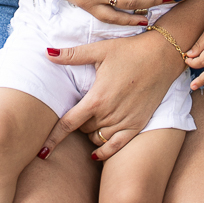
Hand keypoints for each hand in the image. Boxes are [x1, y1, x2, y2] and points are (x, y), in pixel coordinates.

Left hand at [36, 29, 183, 162]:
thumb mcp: (100, 50)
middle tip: (81, 108)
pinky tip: (96, 152)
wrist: (161, 56)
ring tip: (91, 119)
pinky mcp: (137, 125)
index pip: (68, 124)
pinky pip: (116, 146)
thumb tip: (48, 53)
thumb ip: (73, 55)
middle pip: (83, 130)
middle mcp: (109, 114)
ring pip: (97, 139)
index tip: (42, 151)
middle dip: (78, 122)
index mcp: (97, 98)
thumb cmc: (129, 51)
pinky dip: (104, 151)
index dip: (53, 139)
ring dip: (90, 133)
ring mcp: (124, 122)